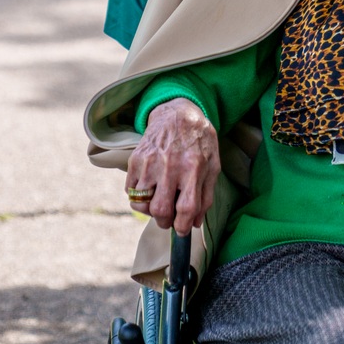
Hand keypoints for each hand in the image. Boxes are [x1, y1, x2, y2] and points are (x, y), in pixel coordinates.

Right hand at [126, 98, 218, 234]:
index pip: (186, 208)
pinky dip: (138, 197)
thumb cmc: (199, 142)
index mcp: (194, 168)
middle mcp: (171, 165)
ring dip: (150, 211)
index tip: (182, 230)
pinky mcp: (136, 159)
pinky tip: (149, 189)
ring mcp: (150, 162)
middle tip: (168, 218)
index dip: (183, 226)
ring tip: (158, 202)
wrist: (178, 113)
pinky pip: (131, 191)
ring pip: (142, 203)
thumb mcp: (212, 165)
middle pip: (160, 210)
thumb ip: (206, 196)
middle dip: (164, 222)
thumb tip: (195, 223)